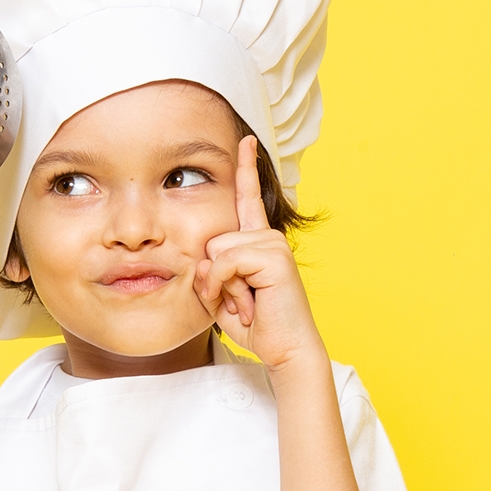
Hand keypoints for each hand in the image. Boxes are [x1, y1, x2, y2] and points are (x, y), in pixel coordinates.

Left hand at [194, 136, 324, 370]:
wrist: (286, 349)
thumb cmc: (256, 325)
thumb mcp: (221, 296)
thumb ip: (208, 273)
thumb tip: (204, 260)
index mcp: (257, 243)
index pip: (248, 199)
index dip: (246, 170)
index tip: (245, 140)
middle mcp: (268, 237)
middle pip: (211, 240)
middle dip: (213, 277)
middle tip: (240, 301)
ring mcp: (273, 244)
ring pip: (217, 250)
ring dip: (221, 285)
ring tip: (247, 303)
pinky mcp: (274, 256)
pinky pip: (226, 261)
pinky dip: (226, 285)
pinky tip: (247, 302)